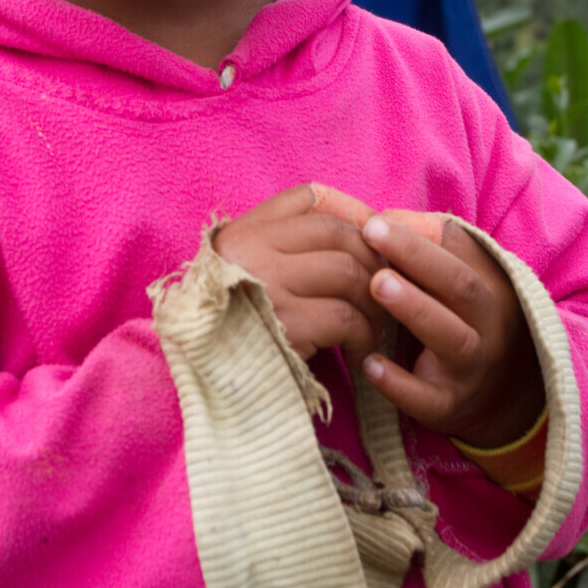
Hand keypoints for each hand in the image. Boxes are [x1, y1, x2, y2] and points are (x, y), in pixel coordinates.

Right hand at [214, 185, 386, 365]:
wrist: (203, 389)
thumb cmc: (233, 336)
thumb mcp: (241, 279)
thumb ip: (278, 252)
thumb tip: (352, 237)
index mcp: (239, 234)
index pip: (306, 198)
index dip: (349, 213)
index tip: (370, 243)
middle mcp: (250, 250)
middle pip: (336, 233)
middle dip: (372, 261)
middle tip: (384, 292)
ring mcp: (267, 283)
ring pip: (348, 271)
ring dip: (374, 302)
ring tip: (374, 329)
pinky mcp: (286, 323)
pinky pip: (346, 317)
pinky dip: (364, 336)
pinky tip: (360, 355)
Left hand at [357, 215, 544, 447]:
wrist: (502, 394)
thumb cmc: (463, 318)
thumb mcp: (461, 277)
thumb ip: (429, 244)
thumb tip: (385, 218)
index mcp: (488, 287)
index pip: (457, 255)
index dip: (415, 238)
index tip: (373, 223)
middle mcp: (487, 325)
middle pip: (461, 287)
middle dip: (417, 258)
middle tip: (371, 236)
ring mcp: (471, 368)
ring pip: (451, 338)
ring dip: (414, 309)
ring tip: (375, 286)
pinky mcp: (449, 407)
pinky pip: (427, 398)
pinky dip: (399, 384)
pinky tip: (368, 364)